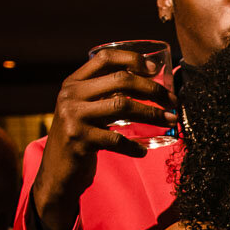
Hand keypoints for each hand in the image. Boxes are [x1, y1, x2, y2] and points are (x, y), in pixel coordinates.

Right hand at [33, 49, 179, 229]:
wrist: (56, 172)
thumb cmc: (80, 138)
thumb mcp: (86, 110)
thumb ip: (105, 96)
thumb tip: (149, 85)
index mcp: (74, 83)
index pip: (105, 58)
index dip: (133, 59)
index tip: (157, 70)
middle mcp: (71, 95)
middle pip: (121, 80)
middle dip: (153, 89)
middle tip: (173, 100)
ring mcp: (73, 116)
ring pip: (123, 106)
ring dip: (152, 114)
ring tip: (171, 120)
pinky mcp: (79, 140)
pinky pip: (117, 140)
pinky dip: (134, 147)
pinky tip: (143, 151)